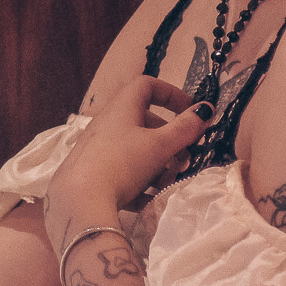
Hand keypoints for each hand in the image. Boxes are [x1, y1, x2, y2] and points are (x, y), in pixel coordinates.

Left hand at [46, 77, 212, 230]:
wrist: (80, 199)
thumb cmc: (122, 163)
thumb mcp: (159, 145)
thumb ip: (184, 128)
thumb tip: (206, 109)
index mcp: (121, 108)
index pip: (147, 85)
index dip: (171, 93)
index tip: (191, 111)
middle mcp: (107, 123)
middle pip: (145, 121)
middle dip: (169, 139)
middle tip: (185, 157)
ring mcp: (98, 147)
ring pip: (137, 148)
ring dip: (158, 162)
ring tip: (168, 180)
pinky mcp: (93, 170)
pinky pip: (124, 168)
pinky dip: (141, 178)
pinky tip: (150, 196)